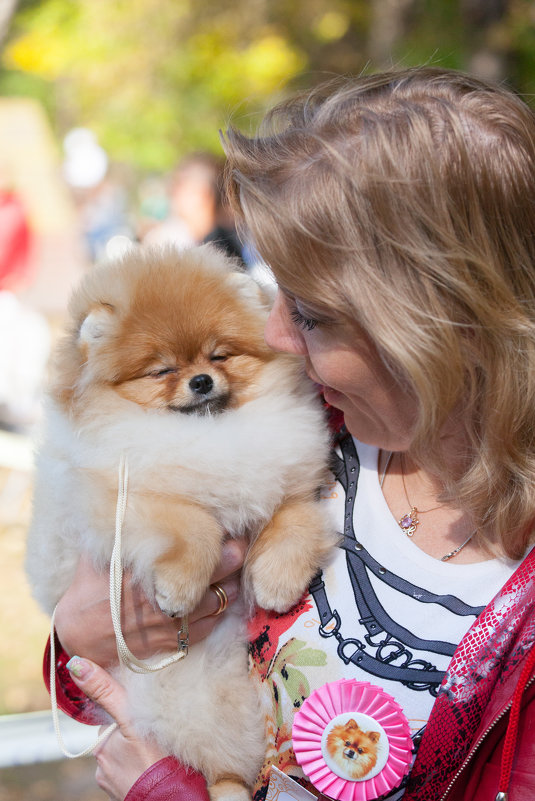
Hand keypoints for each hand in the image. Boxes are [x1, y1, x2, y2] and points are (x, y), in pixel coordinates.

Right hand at [54, 539, 245, 666]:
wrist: (80, 634)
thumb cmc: (90, 586)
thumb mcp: (102, 551)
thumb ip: (122, 528)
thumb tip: (136, 498)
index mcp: (151, 568)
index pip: (200, 546)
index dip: (220, 535)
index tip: (227, 525)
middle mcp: (167, 594)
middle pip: (220, 569)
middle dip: (235, 553)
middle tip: (238, 542)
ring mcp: (175, 621)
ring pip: (223, 598)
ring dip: (231, 582)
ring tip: (232, 570)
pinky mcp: (177, 641)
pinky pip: (213, 623)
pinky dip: (221, 609)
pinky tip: (219, 595)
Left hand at [66, 655, 167, 799]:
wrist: (169, 797)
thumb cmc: (154, 760)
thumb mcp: (131, 719)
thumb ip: (106, 692)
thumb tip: (76, 666)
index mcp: (103, 741)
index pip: (110, 716)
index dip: (126, 712)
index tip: (142, 715)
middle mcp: (101, 761)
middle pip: (116, 735)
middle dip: (130, 732)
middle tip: (153, 735)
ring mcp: (109, 778)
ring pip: (121, 753)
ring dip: (134, 751)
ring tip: (154, 753)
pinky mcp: (118, 791)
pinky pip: (125, 771)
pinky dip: (136, 766)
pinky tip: (150, 766)